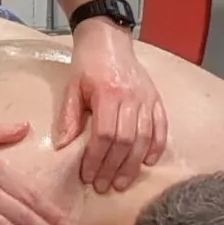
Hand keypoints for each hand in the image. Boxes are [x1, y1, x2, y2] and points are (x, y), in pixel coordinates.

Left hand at [54, 21, 167, 192]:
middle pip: (126, 140)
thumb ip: (69, 117)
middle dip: (114, 167)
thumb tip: (62, 147)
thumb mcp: (71, 87)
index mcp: (108, 93)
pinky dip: (156, 146)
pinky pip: (161, 126)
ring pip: (144, 137)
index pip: (105, 134)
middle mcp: (131, 96)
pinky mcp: (155, 97)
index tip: (88, 175)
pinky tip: (148, 162)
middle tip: (104, 186)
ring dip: (133, 164)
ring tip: (122, 182)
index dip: (97, 158)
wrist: (107, 38)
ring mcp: (146, 97)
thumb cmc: (87, 64)